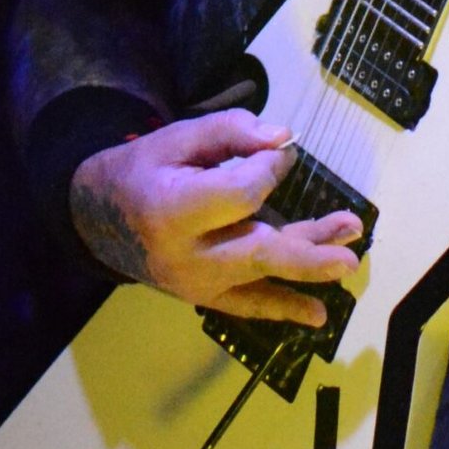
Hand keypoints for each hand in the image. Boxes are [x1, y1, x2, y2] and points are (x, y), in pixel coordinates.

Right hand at [68, 111, 361, 325]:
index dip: (269, 169)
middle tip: (351, 245)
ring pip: (262, 277)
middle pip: (257, 252)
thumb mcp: (175, 138)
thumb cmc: (141, 171)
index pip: (240, 194)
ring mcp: (196, 283)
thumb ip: (229, 133)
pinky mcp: (203, 297)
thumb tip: (284, 139)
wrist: (97, 220)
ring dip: (309, 268)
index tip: (278, 151)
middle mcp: (185, 255)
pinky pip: (248, 305)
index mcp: (172, 210)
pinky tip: (316, 315)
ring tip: (350, 260)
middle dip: (307, 250)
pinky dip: (282, 309)